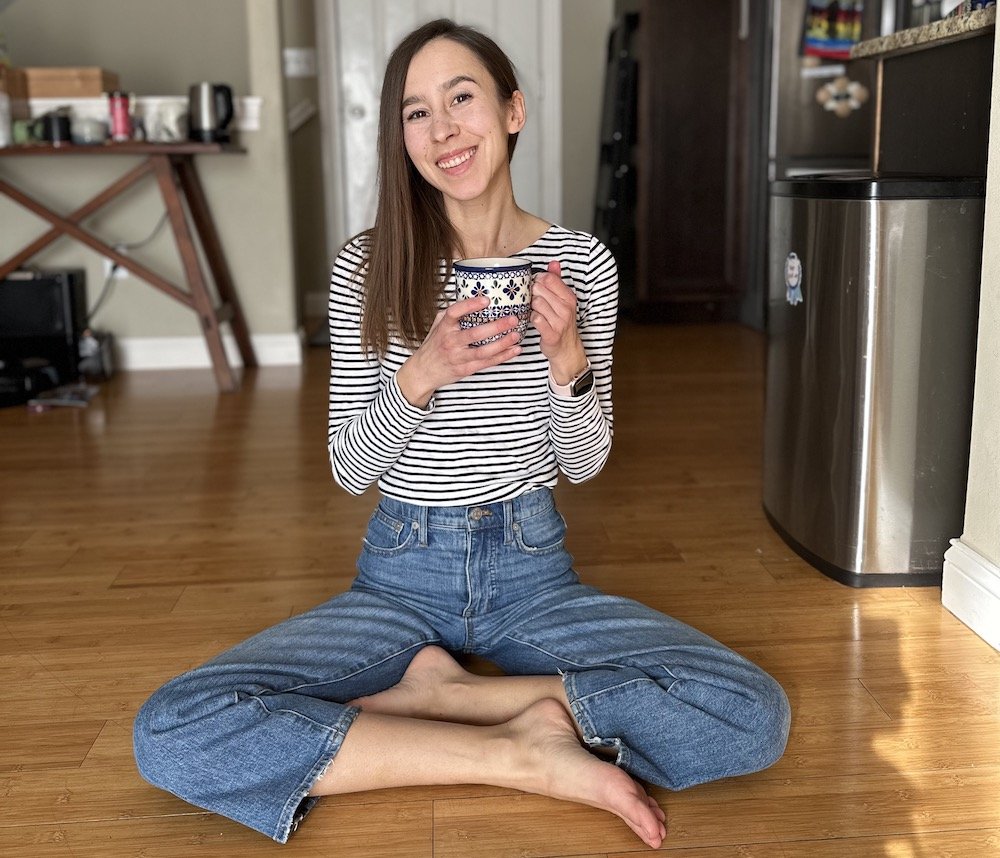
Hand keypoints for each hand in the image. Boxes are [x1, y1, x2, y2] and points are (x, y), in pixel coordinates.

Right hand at [396, 296, 522, 407]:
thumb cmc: (434, 345)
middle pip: (474, 334)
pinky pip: (486, 363)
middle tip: (512, 319)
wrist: (423, 371)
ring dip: (502, 344)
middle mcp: (450, 341)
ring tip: (516, 335)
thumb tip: (473, 297)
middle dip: (496, 326)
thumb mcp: (438, 325)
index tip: (486, 300)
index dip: (470, 305)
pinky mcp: (465, 369)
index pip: (455, 313)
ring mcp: (458, 357)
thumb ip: (453, 314)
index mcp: (444, 327)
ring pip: (483, 351)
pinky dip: (502, 357)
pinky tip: (514, 350)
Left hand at [531, 260, 587, 383]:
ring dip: (530, 307)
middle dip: (532, 293)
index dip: (537, 280)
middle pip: (540, 289)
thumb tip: (554, 262)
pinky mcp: (551, 333)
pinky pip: (535, 319)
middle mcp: (566, 308)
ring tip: (532, 311)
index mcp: (569, 297)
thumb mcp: (563, 301)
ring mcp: (560, 321)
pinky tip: (532, 321)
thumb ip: (557, 280)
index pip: (549, 278)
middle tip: (532, 301)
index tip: (535, 287)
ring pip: (536, 303)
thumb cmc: (561, 322)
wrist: (567, 349)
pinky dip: (530, 319)